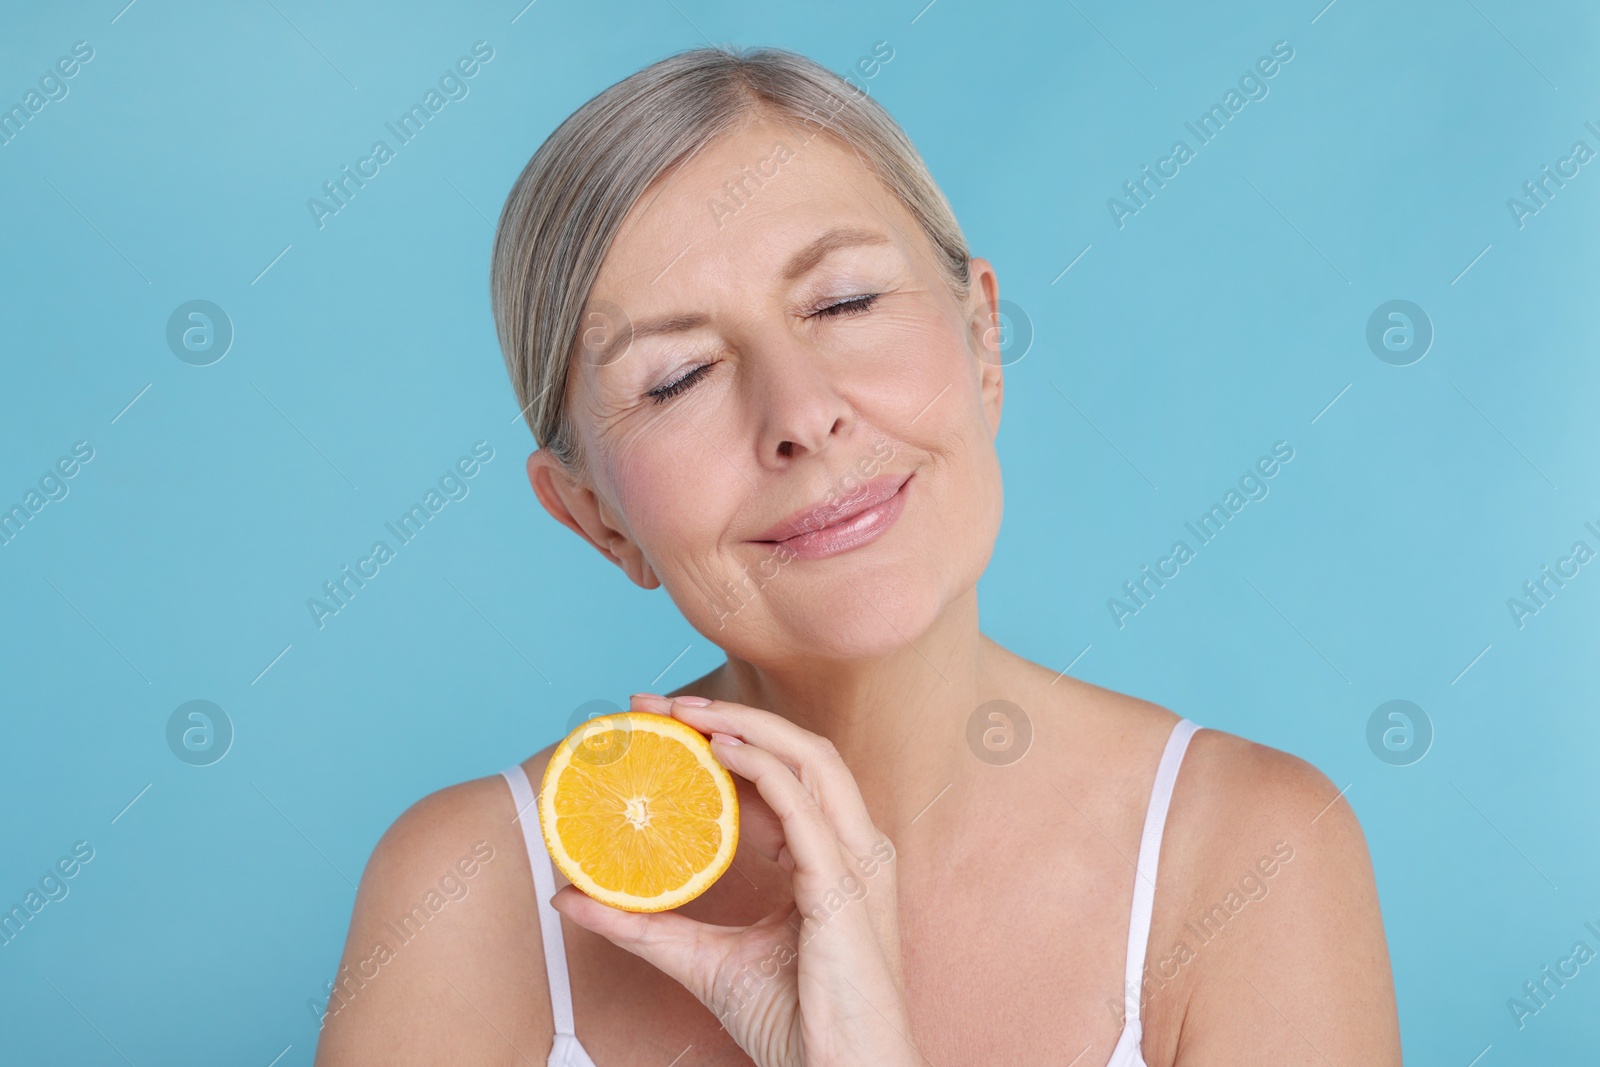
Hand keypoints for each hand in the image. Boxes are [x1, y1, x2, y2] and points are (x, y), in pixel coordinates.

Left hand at [547, 693, 916, 1066]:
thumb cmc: (795, 1026)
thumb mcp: (704, 961)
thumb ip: (644, 927)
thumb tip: (570, 898)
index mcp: (830, 860)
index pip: (783, 777)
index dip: (726, 741)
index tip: (662, 726)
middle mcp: (852, 849)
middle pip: (799, 752)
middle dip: (733, 716)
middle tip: (660, 706)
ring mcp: (856, 862)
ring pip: (811, 760)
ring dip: (748, 725)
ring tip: (687, 714)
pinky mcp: (844, 885)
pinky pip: (805, 806)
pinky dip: (763, 766)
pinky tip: (719, 752)